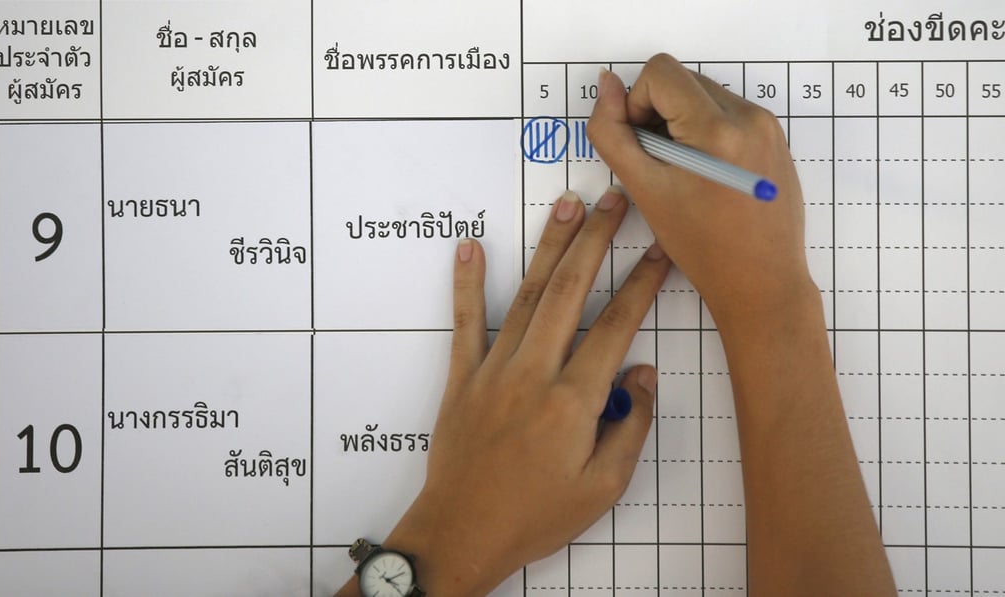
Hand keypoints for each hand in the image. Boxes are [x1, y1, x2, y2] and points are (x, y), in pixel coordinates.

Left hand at [378, 188, 669, 594]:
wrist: (462, 534)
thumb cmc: (535, 517)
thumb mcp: (602, 488)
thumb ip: (629, 429)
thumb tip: (643, 376)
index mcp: (573, 401)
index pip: (617, 327)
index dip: (643, 284)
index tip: (660, 252)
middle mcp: (534, 373)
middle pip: (571, 292)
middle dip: (596, 240)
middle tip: (613, 200)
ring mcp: (494, 371)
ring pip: (527, 296)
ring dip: (549, 248)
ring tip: (567, 207)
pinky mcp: (462, 378)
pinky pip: (465, 322)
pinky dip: (468, 283)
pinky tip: (471, 247)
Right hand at [587, 55, 812, 329]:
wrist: (760, 281)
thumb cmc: (701, 246)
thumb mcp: (644, 190)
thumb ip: (613, 133)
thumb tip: (607, 86)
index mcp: (717, 128)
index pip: (660, 73)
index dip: (636, 103)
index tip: (642, 145)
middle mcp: (750, 116)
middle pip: (683, 80)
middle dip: (659, 112)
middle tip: (659, 163)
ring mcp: (768, 125)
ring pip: (705, 95)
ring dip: (682, 122)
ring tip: (683, 172)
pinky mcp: (775, 138)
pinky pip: (729, 113)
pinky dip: (707, 132)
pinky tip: (707, 175)